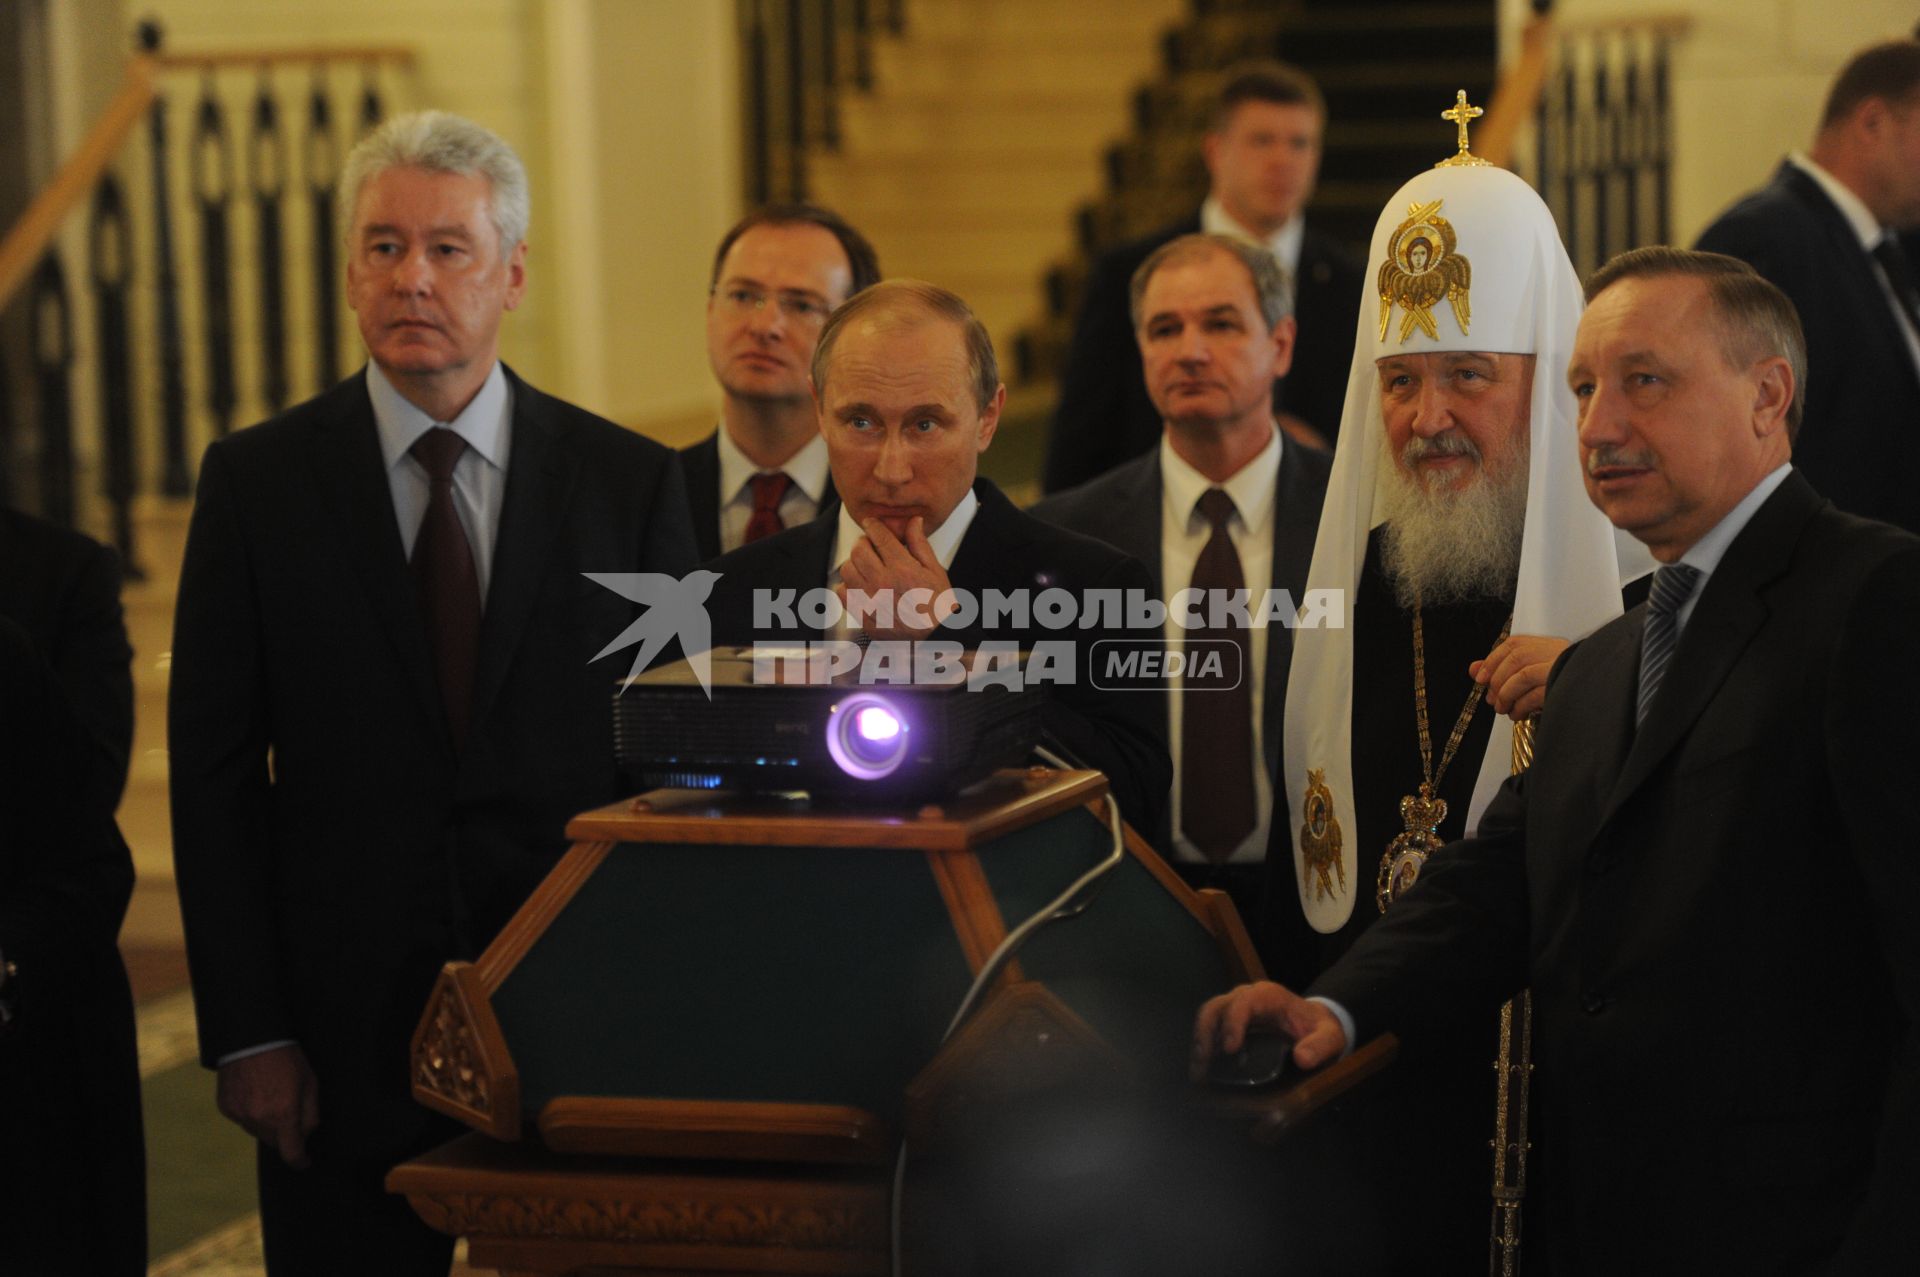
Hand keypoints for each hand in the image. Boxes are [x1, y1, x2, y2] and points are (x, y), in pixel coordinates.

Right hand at [217, 1043, 319, 1167]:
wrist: (251, 1038)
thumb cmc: (286, 1058)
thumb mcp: (310, 1082)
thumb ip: (310, 1114)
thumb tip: (306, 1135)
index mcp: (284, 1114)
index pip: (291, 1152)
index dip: (300, 1160)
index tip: (304, 1161)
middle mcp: (260, 1119)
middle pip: (275, 1141)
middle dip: (285, 1133)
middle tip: (290, 1109)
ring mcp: (240, 1115)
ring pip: (258, 1132)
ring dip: (267, 1123)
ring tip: (271, 1094)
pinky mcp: (227, 1108)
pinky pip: (242, 1119)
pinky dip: (250, 1113)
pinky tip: (254, 1092)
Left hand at [835, 517, 956, 639]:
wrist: (934, 639)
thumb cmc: (938, 606)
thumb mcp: (935, 571)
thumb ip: (920, 544)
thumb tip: (914, 520)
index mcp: (903, 569)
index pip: (879, 536)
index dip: (873, 525)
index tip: (871, 523)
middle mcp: (883, 582)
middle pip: (858, 549)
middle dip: (864, 543)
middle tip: (872, 547)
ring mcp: (870, 600)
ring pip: (846, 569)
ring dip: (855, 563)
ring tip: (867, 567)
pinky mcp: (862, 615)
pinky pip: (842, 592)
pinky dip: (848, 586)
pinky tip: (861, 586)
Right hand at [1190, 981, 1347, 1078]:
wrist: (1316, 1023)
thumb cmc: (1320, 1028)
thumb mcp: (1329, 1037)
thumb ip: (1319, 1046)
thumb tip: (1301, 1059)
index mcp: (1268, 996)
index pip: (1243, 1003)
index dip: (1233, 1024)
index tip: (1230, 1049)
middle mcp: (1247, 997)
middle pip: (1217, 1006)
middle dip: (1206, 1033)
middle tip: (1203, 1061)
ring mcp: (1236, 1008)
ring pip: (1209, 1016)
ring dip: (1200, 1041)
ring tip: (1198, 1069)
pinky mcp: (1232, 1022)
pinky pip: (1212, 1028)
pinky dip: (1204, 1046)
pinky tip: (1203, 1068)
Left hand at [1470, 633, 1569, 720]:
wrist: (1600, 697)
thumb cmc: (1563, 687)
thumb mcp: (1533, 674)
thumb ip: (1502, 668)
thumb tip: (1474, 669)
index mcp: (1550, 646)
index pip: (1515, 644)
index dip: (1493, 660)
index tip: (1481, 678)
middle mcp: (1557, 652)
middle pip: (1516, 659)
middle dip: (1497, 681)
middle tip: (1492, 700)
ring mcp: (1562, 668)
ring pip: (1523, 676)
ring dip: (1506, 695)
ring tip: (1503, 709)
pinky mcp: (1565, 687)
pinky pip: (1535, 695)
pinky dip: (1520, 706)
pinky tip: (1517, 715)